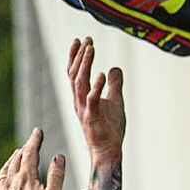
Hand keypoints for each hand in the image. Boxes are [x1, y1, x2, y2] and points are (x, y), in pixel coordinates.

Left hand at [0, 128, 64, 189]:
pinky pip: (0, 178)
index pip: (30, 153)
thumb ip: (56, 176)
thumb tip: (58, 157)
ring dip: (15, 157)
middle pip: (18, 157)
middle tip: (33, 139)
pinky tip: (6, 171)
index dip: (34, 140)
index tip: (38, 131)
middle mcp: (13, 181)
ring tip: (20, 152)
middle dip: (26, 146)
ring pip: (7, 167)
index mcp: (27, 179)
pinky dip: (4, 169)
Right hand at [66, 37, 124, 189]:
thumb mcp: (115, 101)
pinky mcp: (92, 118)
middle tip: (86, 40)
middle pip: (74, 74)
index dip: (75, 56)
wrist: (109, 150)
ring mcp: (84, 110)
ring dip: (85, 65)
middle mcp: (78, 101)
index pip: (74, 72)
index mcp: (81, 96)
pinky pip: (92, 100)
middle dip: (79, 55)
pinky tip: (102, 75)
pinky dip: (96, 87)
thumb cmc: (110, 128)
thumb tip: (114, 68)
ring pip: (80, 83)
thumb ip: (114, 85)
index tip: (79, 40)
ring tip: (91, 49)